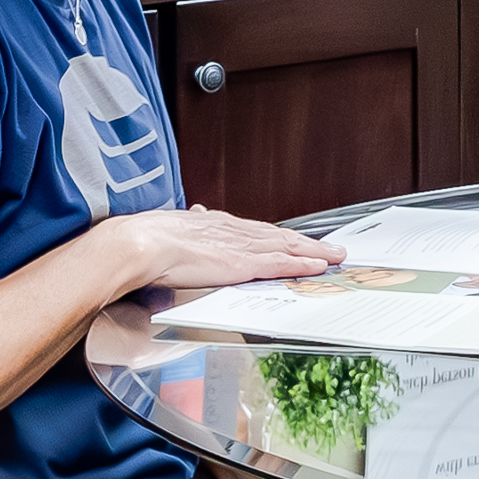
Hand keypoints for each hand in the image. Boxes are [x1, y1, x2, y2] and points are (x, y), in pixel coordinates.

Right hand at [105, 206, 341, 300]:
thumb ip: (194, 223)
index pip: (259, 230)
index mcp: (220, 225)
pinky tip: (318, 267)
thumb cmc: (150, 239)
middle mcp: (236, 232)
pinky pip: (280, 264)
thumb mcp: (177, 226)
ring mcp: (242, 247)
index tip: (298, 239)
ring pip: (288, 247)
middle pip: (281, 236)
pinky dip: (302, 264)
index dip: (282, 236)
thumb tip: (199, 211)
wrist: (143, 243)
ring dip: (314, 252)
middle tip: (332, 248)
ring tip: (335, 257)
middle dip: (308, 242)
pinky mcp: (243, 263)